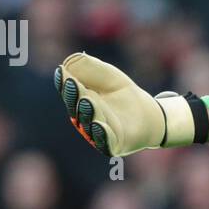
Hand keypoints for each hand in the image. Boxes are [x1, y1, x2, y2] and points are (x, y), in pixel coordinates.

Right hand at [54, 52, 194, 156]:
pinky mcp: (112, 144)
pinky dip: (101, 134)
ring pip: (89, 123)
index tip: (62, 73)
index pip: (69, 91)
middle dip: (74, 96)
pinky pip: (105, 141)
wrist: (146, 113)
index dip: (65, 83)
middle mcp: (83, 118)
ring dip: (87, 112)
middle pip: (76, 107)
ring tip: (86, 101)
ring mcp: (96, 132)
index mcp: (77, 99)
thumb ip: (89, 68)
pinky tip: (99, 125)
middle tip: (73, 84)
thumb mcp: (107, 75)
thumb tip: (66, 64)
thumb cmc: (121, 92)